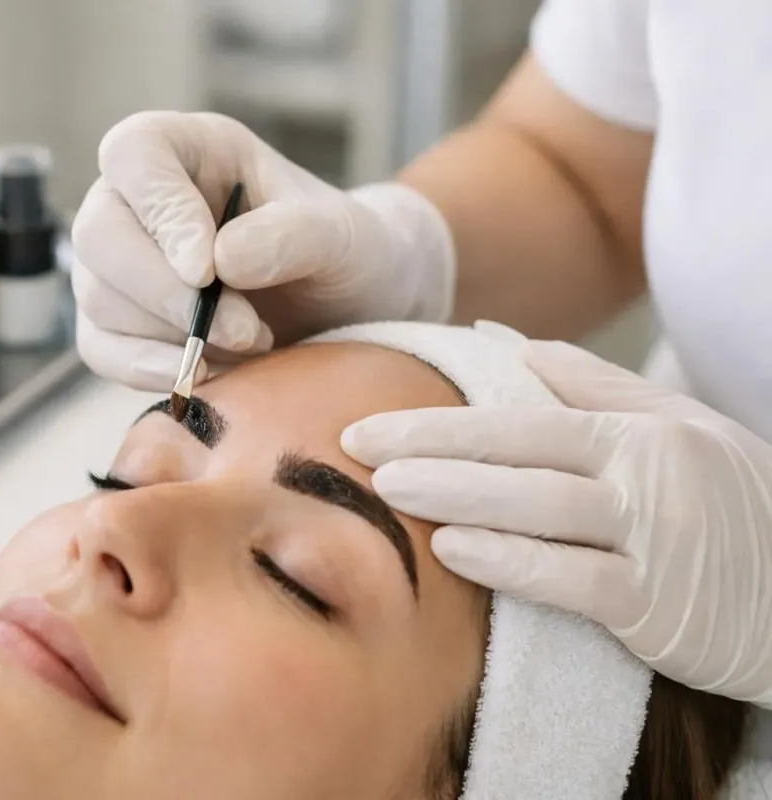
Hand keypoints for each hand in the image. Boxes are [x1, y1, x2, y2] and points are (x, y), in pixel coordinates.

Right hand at [72, 111, 455, 389]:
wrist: (351, 310)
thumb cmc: (347, 254)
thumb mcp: (344, 237)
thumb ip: (293, 236)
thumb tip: (222, 259)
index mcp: (192, 150)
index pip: (134, 153)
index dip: (159, 210)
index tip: (207, 270)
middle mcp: (144, 200)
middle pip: (99, 233)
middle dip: (164, 293)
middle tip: (243, 330)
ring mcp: (126, 263)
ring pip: (98, 296)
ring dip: (169, 336)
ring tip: (250, 344)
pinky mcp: (124, 323)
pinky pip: (100, 347)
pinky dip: (145, 369)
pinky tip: (202, 374)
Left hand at [342, 339, 771, 705]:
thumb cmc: (723, 502)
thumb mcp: (672, 428)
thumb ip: (586, 385)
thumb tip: (497, 341)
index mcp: (638, 427)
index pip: (522, 414)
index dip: (441, 418)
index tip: (368, 422)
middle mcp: (646, 473)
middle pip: (522, 450)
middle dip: (431, 447)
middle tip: (352, 446)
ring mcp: (655, 537)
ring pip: (542, 507)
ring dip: (459, 495)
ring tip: (387, 490)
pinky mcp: (659, 604)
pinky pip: (574, 578)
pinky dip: (513, 562)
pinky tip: (454, 550)